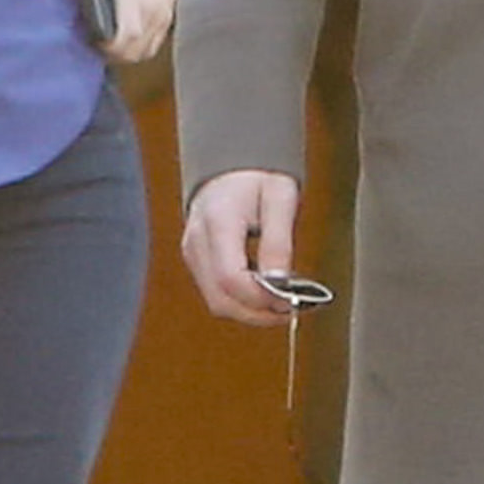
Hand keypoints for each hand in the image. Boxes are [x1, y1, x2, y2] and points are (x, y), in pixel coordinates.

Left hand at [78, 0, 182, 63]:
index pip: (118, 42)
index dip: (101, 47)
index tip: (86, 38)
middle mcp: (149, 12)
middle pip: (130, 54)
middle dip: (109, 53)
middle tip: (92, 40)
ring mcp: (162, 15)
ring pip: (143, 52)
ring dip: (125, 51)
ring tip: (108, 39)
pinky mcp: (168, 13)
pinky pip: (154, 42)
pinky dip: (139, 45)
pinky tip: (127, 33)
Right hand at [182, 169, 305, 324]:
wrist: (231, 169)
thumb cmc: (257, 179)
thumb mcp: (280, 198)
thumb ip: (279, 242)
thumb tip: (280, 283)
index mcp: (218, 221)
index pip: (231, 278)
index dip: (261, 298)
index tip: (290, 301)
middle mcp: (197, 241)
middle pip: (221, 299)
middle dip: (258, 313)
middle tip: (291, 310)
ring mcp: (193, 254)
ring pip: (217, 303)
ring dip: (251, 312)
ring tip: (282, 305)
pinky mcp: (196, 262)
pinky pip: (216, 295)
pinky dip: (241, 303)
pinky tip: (265, 295)